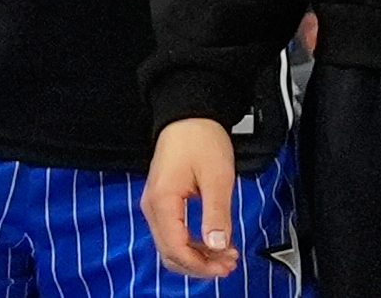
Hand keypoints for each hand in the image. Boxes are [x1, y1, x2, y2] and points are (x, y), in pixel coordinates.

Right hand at [141, 118, 239, 278]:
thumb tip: (217, 245)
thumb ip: (216, 214)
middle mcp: (153, 206)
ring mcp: (156, 203)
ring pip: (171, 245)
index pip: (176, 249)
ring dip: (197, 255)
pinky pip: (174, 232)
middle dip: (199, 265)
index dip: (200, 264)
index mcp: (163, 201)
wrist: (190, 114)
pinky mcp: (163, 200)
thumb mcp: (216, 177)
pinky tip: (212, 242)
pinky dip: (192, 243)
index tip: (223, 265)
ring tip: (224, 255)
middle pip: (170, 253)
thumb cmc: (201, 138)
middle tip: (227, 264)